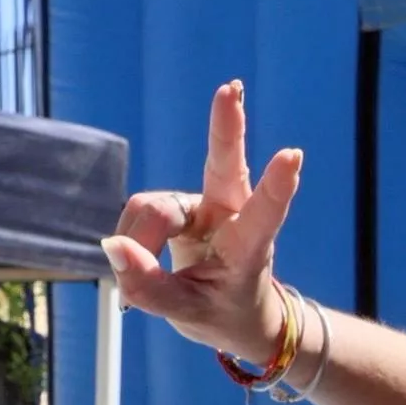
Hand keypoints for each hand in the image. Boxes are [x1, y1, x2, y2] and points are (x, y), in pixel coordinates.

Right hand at [103, 79, 304, 365]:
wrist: (234, 313)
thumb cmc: (224, 313)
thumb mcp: (189, 315)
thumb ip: (151, 288)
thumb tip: (112, 246)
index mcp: (249, 247)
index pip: (264, 216)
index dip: (276, 186)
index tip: (293, 155)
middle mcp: (229, 214)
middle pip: (223, 164)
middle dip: (225, 126)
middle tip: (230, 89)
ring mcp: (203, 204)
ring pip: (153, 208)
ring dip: (139, 242)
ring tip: (140, 279)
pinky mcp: (178, 204)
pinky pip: (139, 213)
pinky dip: (132, 240)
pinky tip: (139, 258)